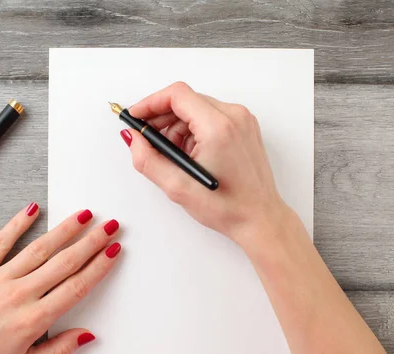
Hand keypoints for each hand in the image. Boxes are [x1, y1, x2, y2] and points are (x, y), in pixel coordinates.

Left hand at [0, 204, 120, 353]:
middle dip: (92, 241)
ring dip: (64, 230)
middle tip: (109, 226)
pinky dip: (17, 224)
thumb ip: (58, 350)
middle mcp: (19, 294)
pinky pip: (1, 242)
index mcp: (33, 319)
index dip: (99, 266)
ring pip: (39, 248)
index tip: (113, 251)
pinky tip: (31, 210)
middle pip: (64, 262)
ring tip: (83, 215)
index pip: (76, 286)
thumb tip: (86, 336)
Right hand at [121, 82, 289, 244]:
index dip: (150, 103)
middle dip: (162, 118)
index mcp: (218, 128)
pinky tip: (191, 155)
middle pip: (186, 100)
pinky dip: (194, 130)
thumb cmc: (228, 207)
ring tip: (175, 157)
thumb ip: (147, 159)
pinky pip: (211, 117)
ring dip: (178, 127)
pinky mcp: (245, 127)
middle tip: (149, 141)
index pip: (177, 95)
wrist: (260, 219)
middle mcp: (234, 117)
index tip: (136, 116)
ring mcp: (243, 120)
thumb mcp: (177, 187)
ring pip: (197, 108)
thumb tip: (133, 138)